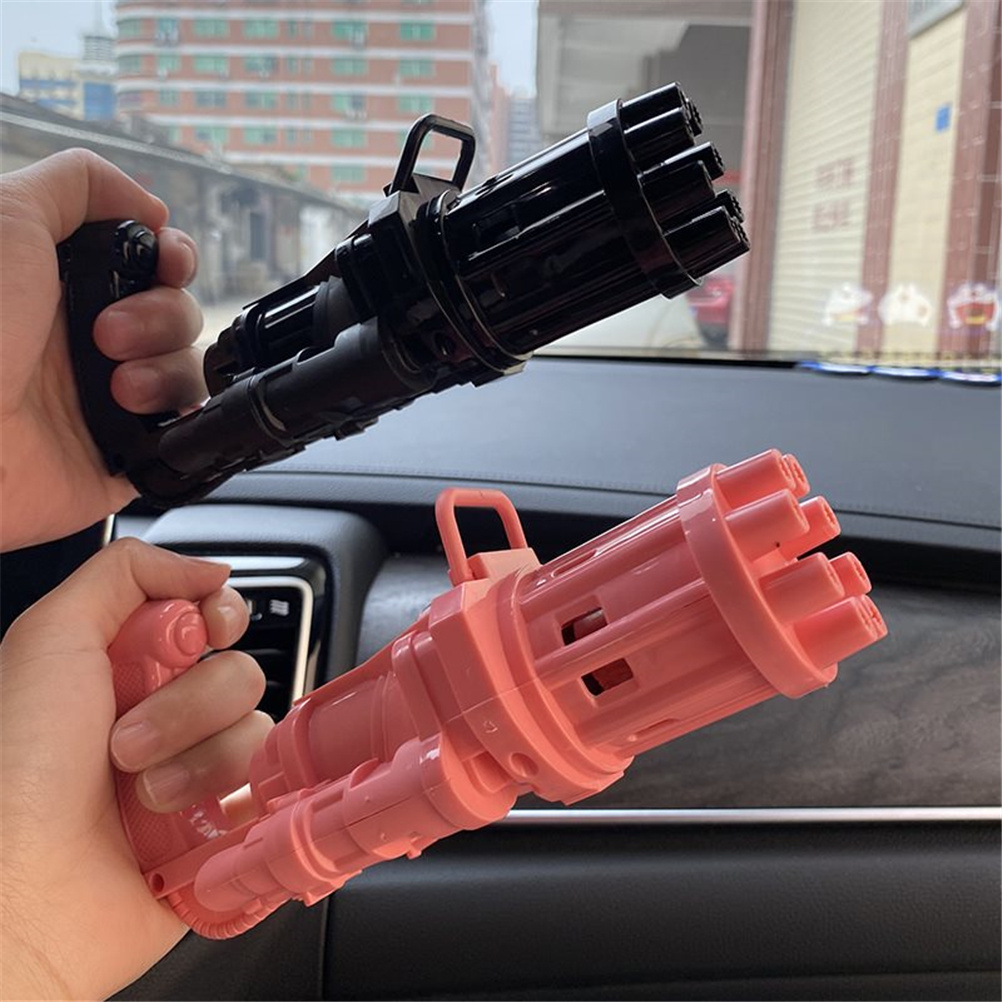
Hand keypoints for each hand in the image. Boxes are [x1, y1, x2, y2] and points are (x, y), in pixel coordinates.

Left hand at [0, 149, 205, 551]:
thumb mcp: (7, 214)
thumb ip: (76, 184)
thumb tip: (148, 204)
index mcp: (60, 287)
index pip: (148, 263)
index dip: (172, 258)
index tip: (167, 262)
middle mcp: (86, 341)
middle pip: (177, 312)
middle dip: (162, 315)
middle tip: (106, 333)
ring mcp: (108, 399)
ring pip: (186, 368)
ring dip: (165, 368)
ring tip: (117, 387)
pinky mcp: (126, 454)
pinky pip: (187, 430)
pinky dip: (180, 419)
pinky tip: (135, 416)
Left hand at [0, 540, 272, 999]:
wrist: (26, 893)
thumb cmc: (19, 772)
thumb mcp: (51, 635)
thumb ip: (128, 572)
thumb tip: (211, 570)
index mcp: (123, 667)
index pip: (208, 615)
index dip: (220, 613)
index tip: (208, 629)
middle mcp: (161, 715)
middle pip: (236, 668)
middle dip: (189, 702)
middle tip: (126, 740)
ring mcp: (192, 771)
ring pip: (254, 725)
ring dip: (198, 758)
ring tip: (141, 795)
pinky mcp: (219, 821)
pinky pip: (265, 783)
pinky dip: (224, 798)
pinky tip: (175, 822)